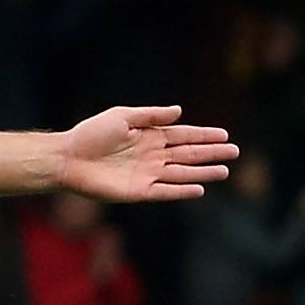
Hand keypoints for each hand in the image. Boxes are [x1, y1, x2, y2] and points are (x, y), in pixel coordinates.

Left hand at [57, 106, 236, 201]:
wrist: (69, 158)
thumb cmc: (91, 134)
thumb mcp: (122, 116)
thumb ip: (151, 115)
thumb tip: (180, 112)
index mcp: (150, 136)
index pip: (183, 135)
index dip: (204, 135)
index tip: (224, 135)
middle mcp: (152, 156)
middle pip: (188, 154)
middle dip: (211, 153)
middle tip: (235, 152)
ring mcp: (147, 174)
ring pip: (182, 173)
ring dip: (203, 172)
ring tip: (225, 171)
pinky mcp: (139, 192)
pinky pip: (166, 191)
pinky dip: (182, 191)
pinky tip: (200, 188)